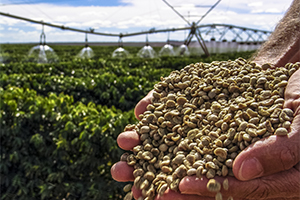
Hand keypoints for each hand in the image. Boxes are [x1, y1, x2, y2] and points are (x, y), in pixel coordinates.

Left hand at [111, 67, 299, 199]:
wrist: (288, 75)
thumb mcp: (299, 125)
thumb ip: (278, 152)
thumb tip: (240, 170)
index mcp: (259, 176)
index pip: (231, 190)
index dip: (205, 190)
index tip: (177, 188)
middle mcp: (233, 164)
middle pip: (197, 179)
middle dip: (164, 183)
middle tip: (133, 186)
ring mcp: (216, 143)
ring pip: (179, 156)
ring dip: (150, 158)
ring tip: (123, 162)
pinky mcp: (205, 123)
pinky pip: (179, 128)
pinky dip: (157, 127)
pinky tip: (137, 125)